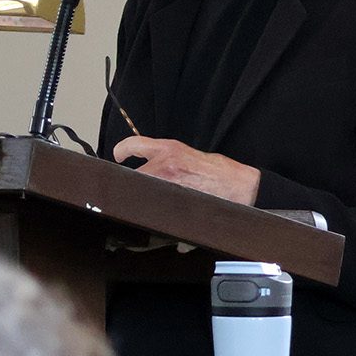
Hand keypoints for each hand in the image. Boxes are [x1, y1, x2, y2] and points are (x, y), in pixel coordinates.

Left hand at [113, 136, 260, 204]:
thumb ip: (167, 159)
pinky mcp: (173, 201)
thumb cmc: (218, 172)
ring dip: (142, 196)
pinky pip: (154, 206)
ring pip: (141, 191)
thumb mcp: (190, 155)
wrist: (237, 185)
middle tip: (133, 188)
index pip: (135, 144)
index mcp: (170, 149)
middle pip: (134, 174)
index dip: (122, 150)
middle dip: (133, 182)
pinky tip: (161, 211)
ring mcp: (168, 183)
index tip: (118, 156)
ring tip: (149, 200)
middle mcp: (165, 163)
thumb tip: (151, 168)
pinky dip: (154, 209)